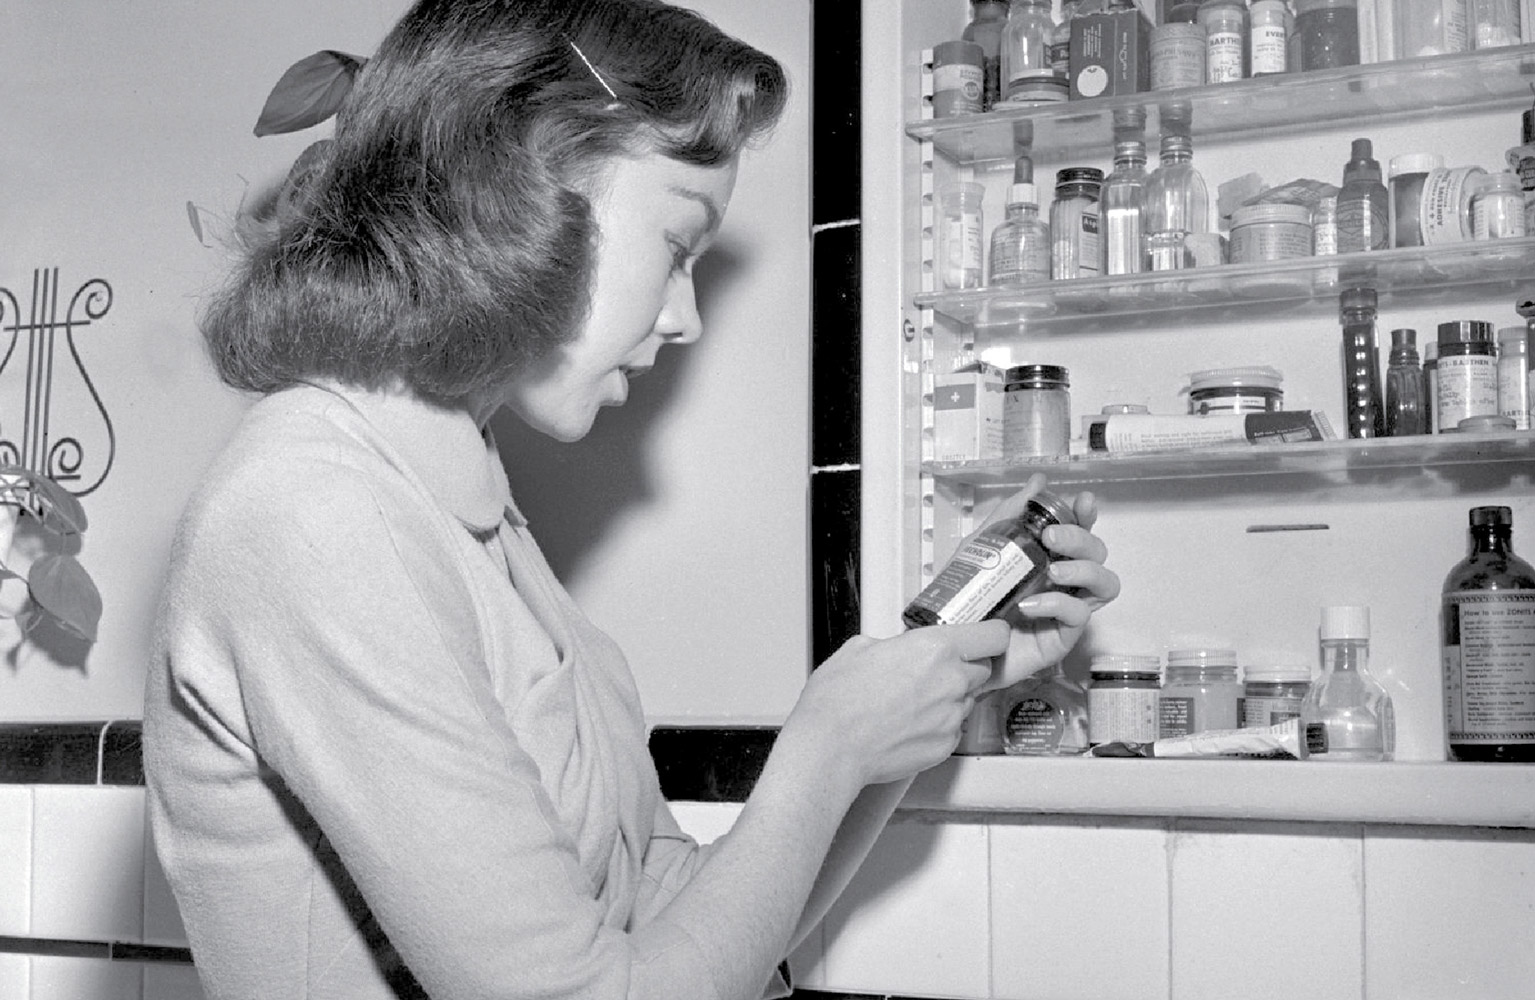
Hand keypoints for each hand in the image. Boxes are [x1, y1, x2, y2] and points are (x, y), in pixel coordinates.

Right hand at [787, 620, 1008, 787]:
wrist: (830, 748)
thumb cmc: (838, 701)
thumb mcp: (860, 647)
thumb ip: (896, 644)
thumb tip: (900, 648)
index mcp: (935, 648)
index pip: (994, 635)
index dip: (990, 635)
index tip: (986, 637)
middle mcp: (951, 680)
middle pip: (983, 668)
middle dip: (964, 667)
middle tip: (933, 671)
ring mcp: (951, 716)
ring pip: (966, 699)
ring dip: (949, 697)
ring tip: (911, 702)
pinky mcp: (945, 745)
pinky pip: (953, 728)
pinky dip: (938, 725)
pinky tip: (908, 724)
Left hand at [974, 474, 1119, 690]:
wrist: (957, 646)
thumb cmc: (972, 599)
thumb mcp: (983, 550)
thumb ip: (1009, 515)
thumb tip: (1037, 483)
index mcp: (1050, 557)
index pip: (1082, 531)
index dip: (1088, 515)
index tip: (1084, 503)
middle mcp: (1066, 581)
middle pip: (1098, 552)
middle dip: (1080, 539)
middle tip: (1051, 538)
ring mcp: (1068, 609)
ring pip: (1105, 583)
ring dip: (1083, 570)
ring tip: (1052, 572)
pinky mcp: (1063, 637)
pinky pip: (1077, 615)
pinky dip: (1056, 604)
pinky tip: (1030, 605)